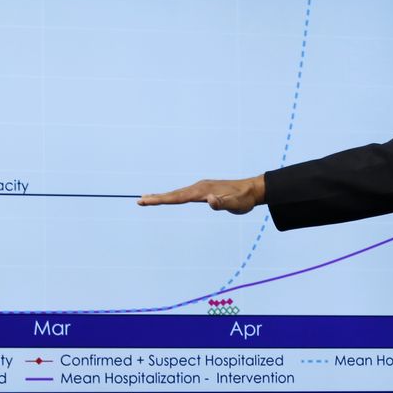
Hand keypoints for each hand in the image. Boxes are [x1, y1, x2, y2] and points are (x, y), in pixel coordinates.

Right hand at [137, 175, 265, 214]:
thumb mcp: (236, 204)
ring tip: (147, 198)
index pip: (178, 197)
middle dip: (156, 198)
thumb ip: (223, 203)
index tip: (147, 200)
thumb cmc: (244, 199)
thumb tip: (210, 201)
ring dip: (162, 196)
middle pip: (174, 194)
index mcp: (202, 191)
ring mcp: (200, 188)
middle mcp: (199, 187)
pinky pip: (184, 194)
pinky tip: (168, 198)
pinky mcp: (203, 191)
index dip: (161, 200)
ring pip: (177, 193)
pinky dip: (172, 196)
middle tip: (139, 201)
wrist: (252, 190)